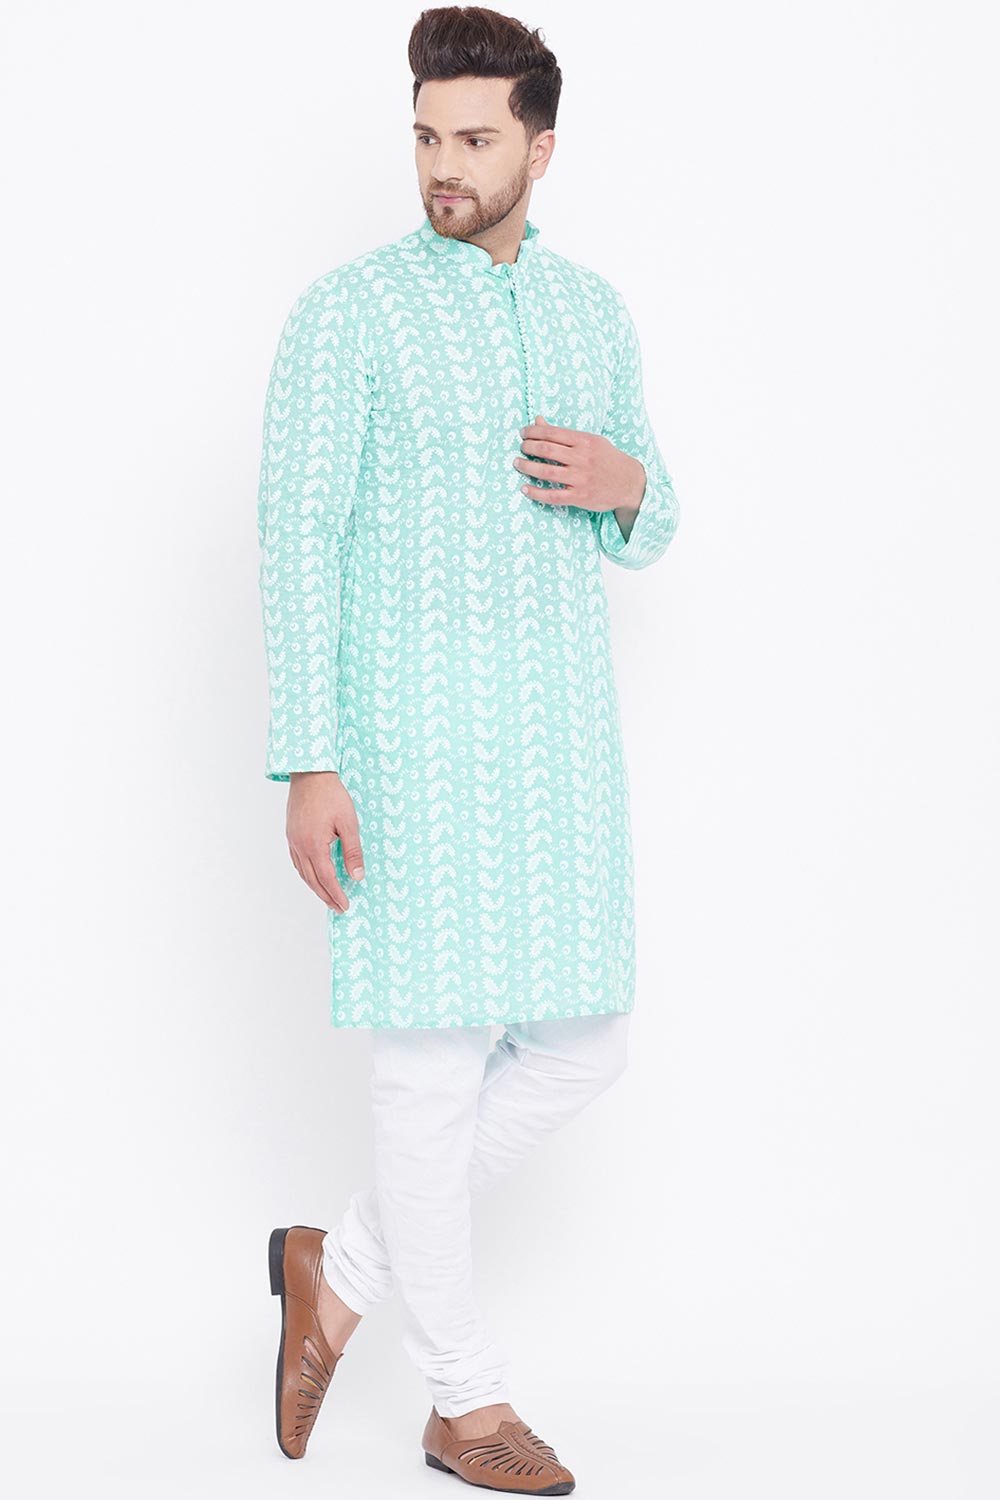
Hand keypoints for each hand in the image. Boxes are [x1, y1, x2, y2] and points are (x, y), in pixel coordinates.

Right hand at [286, 772, 365, 913]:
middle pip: (312, 879)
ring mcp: (293, 840)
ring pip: (302, 872)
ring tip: (327, 896)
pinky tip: (313, 875)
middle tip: (338, 907)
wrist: (310, 774)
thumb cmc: (331, 795)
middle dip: (326, 896)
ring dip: (315, 887)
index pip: (326, 878)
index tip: (344, 906)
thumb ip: (352, 852)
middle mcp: (300, 846)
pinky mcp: (291, 834)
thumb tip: (357, 876)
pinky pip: (297, 861)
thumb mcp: (348, 823)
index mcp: (314, 845)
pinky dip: (306, 874)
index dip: (336, 894)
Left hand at [514, 414, 646, 514]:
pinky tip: (524, 488)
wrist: (630, 483)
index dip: (533, 431)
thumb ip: (563, 434)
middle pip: (546, 450)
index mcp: (585, 441)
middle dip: (528, 447)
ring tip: (517, 463)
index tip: (523, 433)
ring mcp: (580, 479)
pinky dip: (536, 492)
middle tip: (521, 447)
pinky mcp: (579, 497)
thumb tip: (538, 420)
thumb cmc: (607, 459)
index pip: (552, 433)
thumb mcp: (590, 441)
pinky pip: (552, 495)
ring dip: (527, 467)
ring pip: (546, 472)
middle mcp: (582, 459)